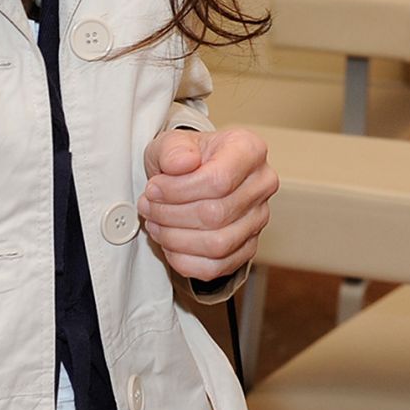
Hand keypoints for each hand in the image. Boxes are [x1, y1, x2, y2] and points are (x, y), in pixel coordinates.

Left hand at [137, 127, 277, 281]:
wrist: (192, 174)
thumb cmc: (187, 157)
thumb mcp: (171, 142)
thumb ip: (173, 149)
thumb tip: (182, 163)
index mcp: (249, 150)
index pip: (219, 180)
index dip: (178, 190)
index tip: (153, 188)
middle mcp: (261, 184)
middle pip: (216, 214)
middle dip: (171, 215)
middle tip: (148, 206)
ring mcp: (258, 218)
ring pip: (217, 245)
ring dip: (175, 239)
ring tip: (155, 223)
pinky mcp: (248, 247)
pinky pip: (216, 267)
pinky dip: (184, 260)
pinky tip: (169, 243)